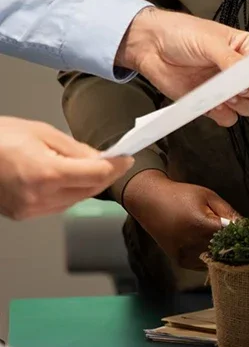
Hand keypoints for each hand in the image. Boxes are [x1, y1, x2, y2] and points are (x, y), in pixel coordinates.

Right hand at [0, 118, 131, 219]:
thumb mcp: (40, 132)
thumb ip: (75, 149)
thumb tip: (100, 158)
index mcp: (46, 173)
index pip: (97, 174)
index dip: (116, 166)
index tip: (126, 158)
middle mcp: (40, 197)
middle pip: (90, 190)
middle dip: (104, 175)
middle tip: (112, 161)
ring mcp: (30, 209)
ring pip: (76, 200)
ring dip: (86, 185)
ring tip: (85, 167)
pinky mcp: (23, 214)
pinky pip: (58, 205)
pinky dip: (68, 193)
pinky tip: (65, 179)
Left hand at [116, 8, 248, 127]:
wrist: (149, 46)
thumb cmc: (178, 34)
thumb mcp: (208, 41)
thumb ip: (231, 59)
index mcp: (244, 50)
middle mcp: (238, 70)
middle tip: (235, 86)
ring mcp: (225, 88)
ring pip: (248, 107)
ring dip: (239, 105)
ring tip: (223, 95)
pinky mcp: (211, 103)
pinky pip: (228, 118)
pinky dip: (222, 115)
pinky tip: (210, 104)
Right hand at [122, 169, 237, 268]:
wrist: (149, 201)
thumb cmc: (182, 195)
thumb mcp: (208, 197)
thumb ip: (229, 213)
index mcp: (200, 225)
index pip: (232, 237)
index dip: (242, 235)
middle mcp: (191, 243)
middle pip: (225, 250)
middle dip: (234, 245)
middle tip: (241, 238)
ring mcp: (185, 255)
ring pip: (215, 260)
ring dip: (223, 253)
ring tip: (225, 241)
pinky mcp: (180, 261)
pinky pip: (204, 264)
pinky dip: (211, 257)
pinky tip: (211, 246)